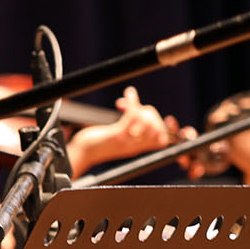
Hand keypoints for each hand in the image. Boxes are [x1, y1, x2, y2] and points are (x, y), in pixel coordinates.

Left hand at [66, 86, 185, 173]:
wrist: (81, 153)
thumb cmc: (96, 142)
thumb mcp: (118, 137)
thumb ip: (130, 128)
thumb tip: (137, 108)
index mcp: (137, 148)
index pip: (163, 142)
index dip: (168, 129)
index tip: (166, 118)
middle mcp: (135, 146)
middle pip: (158, 129)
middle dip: (151, 113)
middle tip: (138, 108)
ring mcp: (126, 141)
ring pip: (147, 123)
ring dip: (141, 108)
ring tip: (129, 103)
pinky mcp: (116, 135)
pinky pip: (131, 116)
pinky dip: (133, 102)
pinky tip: (129, 95)